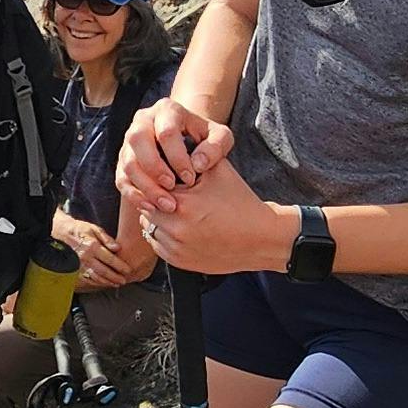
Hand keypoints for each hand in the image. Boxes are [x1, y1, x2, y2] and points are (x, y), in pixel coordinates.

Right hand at [58, 210, 137, 288]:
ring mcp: (79, 265)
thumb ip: (106, 239)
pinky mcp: (75, 270)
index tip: (128, 270)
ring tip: (116, 284)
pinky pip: (87, 279)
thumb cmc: (79, 230)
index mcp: (92, 246)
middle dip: (115, 277)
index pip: (110, 259)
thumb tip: (117, 248)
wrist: (60, 233)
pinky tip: (104, 283)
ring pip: (96, 277)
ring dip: (107, 282)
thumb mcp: (94, 229)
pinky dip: (97, 283)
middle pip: (104, 271)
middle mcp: (86, 257)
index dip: (120, 266)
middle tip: (124, 280)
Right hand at [118, 96, 231, 218]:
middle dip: (155, 168)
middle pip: (137, 140)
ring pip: (127, 162)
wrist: (189, 140)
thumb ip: (216, 147)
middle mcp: (143, 120)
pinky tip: (151, 208)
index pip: (166, 132)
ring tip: (166, 205)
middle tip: (172, 188)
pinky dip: (135, 195)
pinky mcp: (123, 160)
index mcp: (167, 110)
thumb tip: (198, 164)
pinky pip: (122, 179)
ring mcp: (129, 140)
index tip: (191, 179)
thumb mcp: (220, 137)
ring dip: (145, 186)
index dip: (178, 158)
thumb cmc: (206, 139)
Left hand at [132, 160, 295, 276]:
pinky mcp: (179, 262)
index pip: (151, 188)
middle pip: (147, 208)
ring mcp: (176, 248)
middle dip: (156, 200)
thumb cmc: (240, 202)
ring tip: (177, 212)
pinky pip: (157, 246)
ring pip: (149, 228)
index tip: (167, 180)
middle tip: (170, 195)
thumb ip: (191, 156)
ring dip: (157, 219)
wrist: (260, 238)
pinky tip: (181, 228)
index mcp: (183, 204)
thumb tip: (168, 146)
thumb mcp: (217, 171)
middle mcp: (176, 229)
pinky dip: (163, 236)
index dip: (158, 182)